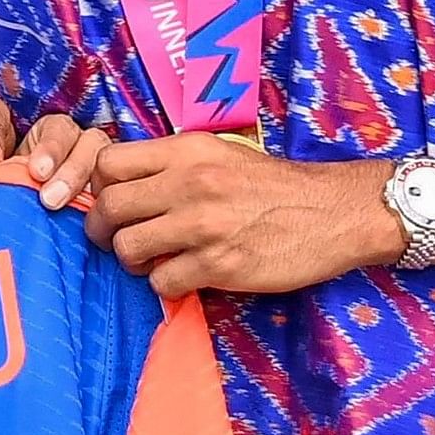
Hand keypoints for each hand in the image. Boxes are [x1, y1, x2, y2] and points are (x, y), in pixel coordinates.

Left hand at [86, 138, 396, 296]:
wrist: (333, 212)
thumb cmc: (274, 185)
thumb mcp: (222, 153)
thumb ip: (175, 164)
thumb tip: (125, 183)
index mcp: (187, 150)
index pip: (109, 162)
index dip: (100, 186)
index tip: (111, 201)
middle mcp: (190, 183)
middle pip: (109, 207)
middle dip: (103, 230)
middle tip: (115, 240)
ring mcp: (204, 225)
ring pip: (128, 248)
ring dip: (133, 261)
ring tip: (151, 261)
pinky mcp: (219, 264)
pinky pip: (163, 282)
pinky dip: (166, 285)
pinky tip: (184, 277)